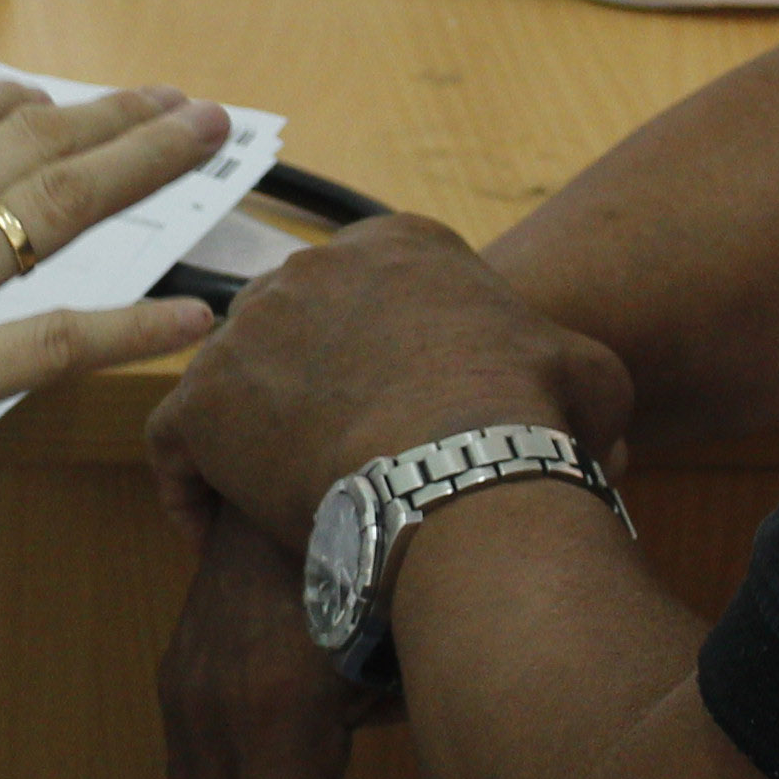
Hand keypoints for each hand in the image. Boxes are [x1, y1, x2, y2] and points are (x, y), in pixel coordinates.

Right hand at [0, 78, 233, 527]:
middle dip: (119, 114)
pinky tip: (192, 316)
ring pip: (63, 203)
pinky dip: (137, 327)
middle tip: (182, 103)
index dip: (25, 102)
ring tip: (203, 139)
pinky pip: (62, 340)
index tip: (57, 106)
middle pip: (35, 137)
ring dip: (144, 163)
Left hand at [145, 214, 633, 552]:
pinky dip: (191, 486)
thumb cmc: (527, 424)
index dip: (377, 359)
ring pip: (235, 381)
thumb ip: (569, 373)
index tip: (390, 414)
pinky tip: (218, 531)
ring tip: (276, 501)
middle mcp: (312, 267)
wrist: (458, 472)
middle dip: (310, 388)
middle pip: (297, 330)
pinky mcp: (203, 398)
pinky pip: (176, 442)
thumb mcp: (585, 375)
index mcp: (400, 246)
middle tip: (332, 458)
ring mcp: (247, 329)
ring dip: (250, 433)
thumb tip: (602, 432)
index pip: (370, 294)